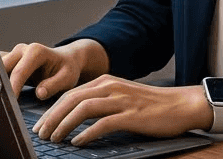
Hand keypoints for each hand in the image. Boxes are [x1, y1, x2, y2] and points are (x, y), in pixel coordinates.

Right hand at [1, 42, 87, 101]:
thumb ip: (54, 85)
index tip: (10, 103)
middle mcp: (21, 50)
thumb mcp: (67, 78)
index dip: (12, 88)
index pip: (19, 72)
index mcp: (35, 51)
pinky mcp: (9, 61)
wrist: (66, 61)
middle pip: (2, 68)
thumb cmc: (67, 69)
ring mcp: (13, 54)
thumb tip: (39, 93)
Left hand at [31, 76, 207, 145]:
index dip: (52, 109)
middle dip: (52, 117)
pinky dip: (87, 133)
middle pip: (72, 99)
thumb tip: (76, 116)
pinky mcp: (131, 115)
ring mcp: (121, 100)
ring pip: (83, 109)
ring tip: (54, 138)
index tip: (41, 124)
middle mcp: (111, 87)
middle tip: (40, 133)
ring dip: (64, 125)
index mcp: (106, 81)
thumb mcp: (122, 97)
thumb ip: (101, 101)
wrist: (182, 105)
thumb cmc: (151, 105)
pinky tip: (78, 142)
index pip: (70, 93)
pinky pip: (102, 123)